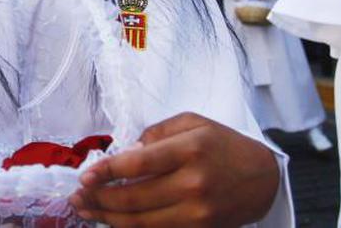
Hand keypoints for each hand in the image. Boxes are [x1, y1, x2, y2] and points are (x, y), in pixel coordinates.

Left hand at [70, 113, 280, 226]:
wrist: (263, 178)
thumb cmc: (223, 145)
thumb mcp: (192, 122)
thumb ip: (156, 134)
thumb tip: (123, 151)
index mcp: (189, 149)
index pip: (138, 164)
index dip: (106, 172)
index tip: (85, 176)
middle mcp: (192, 183)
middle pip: (134, 198)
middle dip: (99, 199)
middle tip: (77, 196)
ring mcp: (197, 211)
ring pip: (141, 221)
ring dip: (108, 217)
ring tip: (87, 210)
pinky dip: (131, 227)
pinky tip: (113, 220)